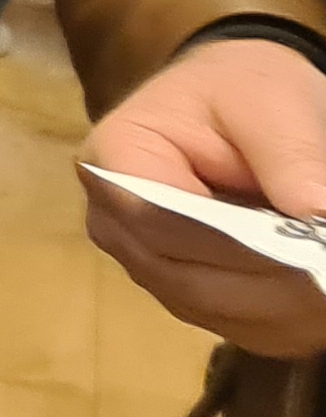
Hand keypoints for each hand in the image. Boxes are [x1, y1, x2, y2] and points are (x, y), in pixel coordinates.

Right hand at [84, 34, 325, 356]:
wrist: (231, 103)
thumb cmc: (239, 89)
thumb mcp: (267, 100)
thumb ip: (288, 156)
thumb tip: (318, 219)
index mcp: (112, 161)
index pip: (160, 222)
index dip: (235, 246)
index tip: (307, 255)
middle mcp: (114, 223)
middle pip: (188, 278)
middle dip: (272, 285)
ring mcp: (148, 266)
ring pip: (218, 312)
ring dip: (286, 312)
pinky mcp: (187, 294)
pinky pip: (239, 327)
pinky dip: (289, 324)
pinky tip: (320, 302)